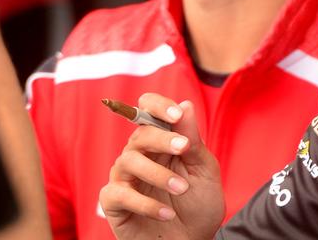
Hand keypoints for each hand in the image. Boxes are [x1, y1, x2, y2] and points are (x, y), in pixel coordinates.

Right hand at [100, 94, 225, 239]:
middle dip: (163, 138)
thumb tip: (185, 104)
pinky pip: (119, 194)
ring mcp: (124, 178)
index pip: (147, 109)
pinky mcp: (113, 203)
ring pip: (128, 161)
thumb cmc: (197, 205)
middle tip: (184, 149)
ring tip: (181, 188)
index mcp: (160, 142)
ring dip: (158, 174)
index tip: (176, 115)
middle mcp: (138, 156)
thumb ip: (193, 140)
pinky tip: (166, 213)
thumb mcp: (204, 170)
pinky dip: (145, 203)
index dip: (158, 106)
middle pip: (139, 134)